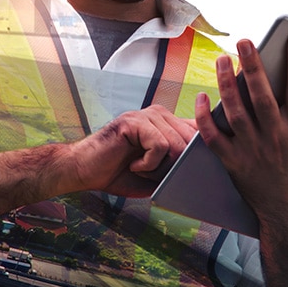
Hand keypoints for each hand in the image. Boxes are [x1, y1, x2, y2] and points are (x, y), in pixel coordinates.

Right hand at [70, 105, 196, 197]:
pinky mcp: (134, 121)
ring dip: (159, 167)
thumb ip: (178, 164)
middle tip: (151, 173)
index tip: (193, 168)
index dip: (199, 152)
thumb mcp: (157, 171)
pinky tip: (133, 164)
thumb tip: (202, 168)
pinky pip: (159, 145)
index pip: (198, 131)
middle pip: (189, 142)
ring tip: (140, 168)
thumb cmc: (119, 172)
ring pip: (175, 144)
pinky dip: (148, 164)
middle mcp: (159, 114)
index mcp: (167, 123)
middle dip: (175, 166)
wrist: (85, 170)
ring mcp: (146, 115)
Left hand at [195, 37, 287, 226]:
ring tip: (221, 60)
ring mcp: (251, 150)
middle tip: (244, 41)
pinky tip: (201, 96)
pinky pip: (214, 137)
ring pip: (235, 111)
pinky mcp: (233, 162)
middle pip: (260, 96)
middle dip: (252, 67)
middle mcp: (275, 137)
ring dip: (226, 84)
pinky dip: (204, 118)